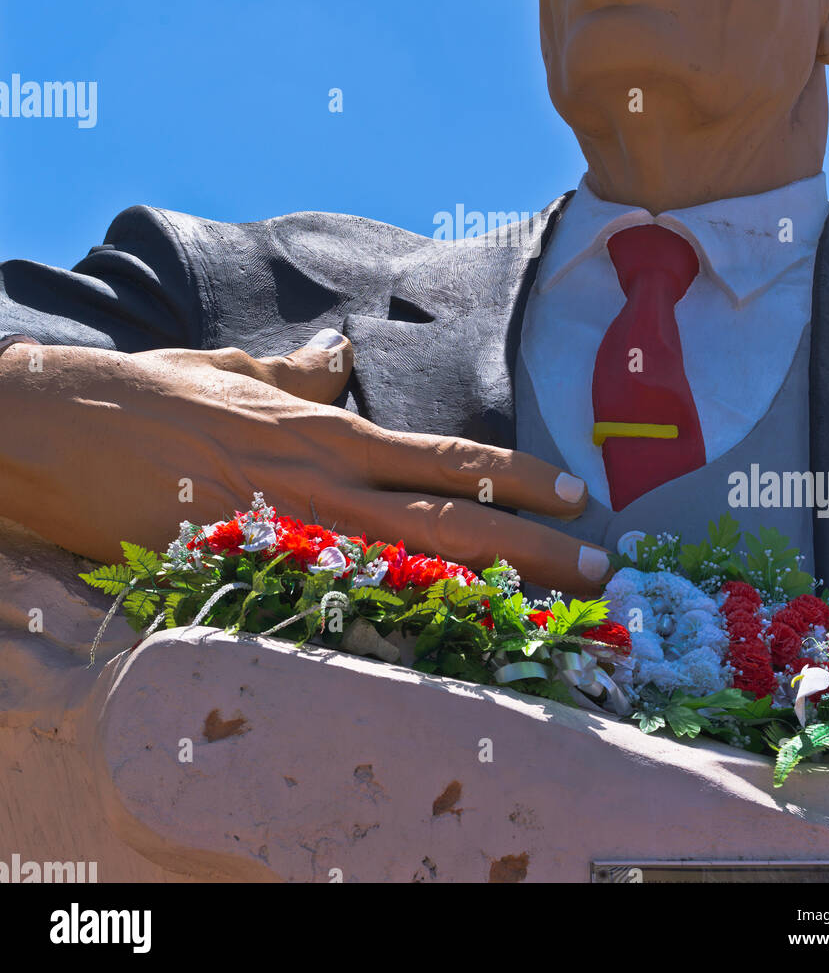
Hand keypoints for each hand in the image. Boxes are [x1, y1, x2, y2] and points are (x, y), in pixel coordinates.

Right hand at [0, 334, 609, 596]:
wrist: (56, 432)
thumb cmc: (146, 396)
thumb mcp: (231, 371)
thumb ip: (296, 371)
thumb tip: (339, 354)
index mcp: (324, 433)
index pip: (443, 458)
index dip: (515, 477)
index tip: (573, 494)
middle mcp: (319, 487)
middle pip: (449, 525)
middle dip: (532, 547)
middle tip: (598, 569)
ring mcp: (285, 541)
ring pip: (409, 575)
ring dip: (488, 593)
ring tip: (553, 609)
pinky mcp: (245, 581)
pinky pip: (334, 613)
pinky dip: (397, 631)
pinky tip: (444, 650)